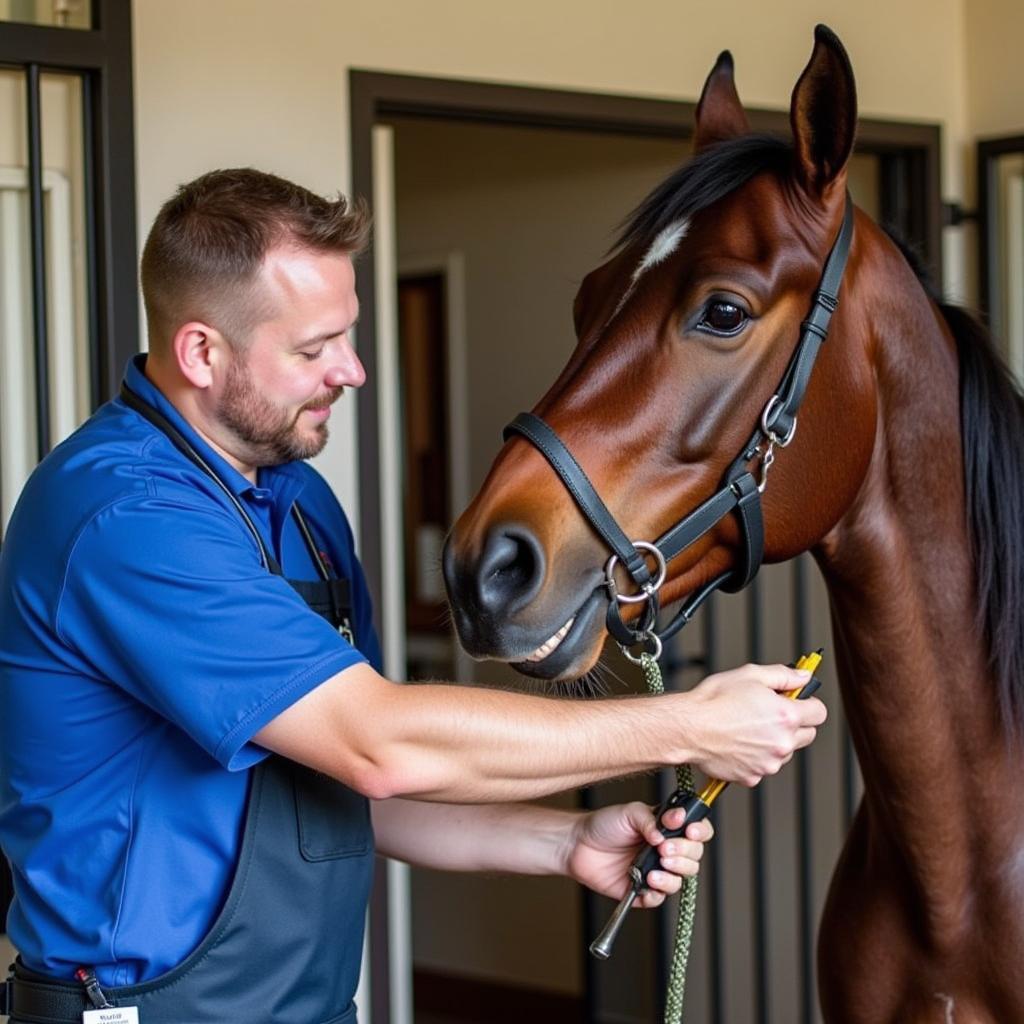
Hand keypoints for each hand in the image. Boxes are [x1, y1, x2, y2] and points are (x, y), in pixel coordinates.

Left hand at [562, 801, 713, 907]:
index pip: (697, 831)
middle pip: (695, 856)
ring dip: (674, 872)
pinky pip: (660, 897)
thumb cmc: (604, 825)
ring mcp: (657, 871)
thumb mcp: (630, 812)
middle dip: (684, 853)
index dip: (700, 831)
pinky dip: (658, 890)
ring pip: (682, 878)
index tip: (690, 830)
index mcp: (667, 828)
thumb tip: (669, 830)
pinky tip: (648, 880)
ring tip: (656, 864)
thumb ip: (652, 819)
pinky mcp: (644, 891)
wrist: (578, 845)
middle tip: (664, 848)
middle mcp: (666, 850)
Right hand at [686, 663, 825, 785]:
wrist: (688, 728)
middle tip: (771, 713)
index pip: (819, 712)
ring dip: (774, 741)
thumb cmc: (714, 701)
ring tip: (748, 728)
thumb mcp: (750, 674)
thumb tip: (803, 677)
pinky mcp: (752, 776)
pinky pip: (763, 766)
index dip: (808, 703)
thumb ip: (784, 675)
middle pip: (807, 735)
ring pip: (785, 752)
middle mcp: (782, 742)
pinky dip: (755, 757)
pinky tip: (738, 743)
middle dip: (795, 723)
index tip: (797, 701)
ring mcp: (768, 763)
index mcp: (786, 716)